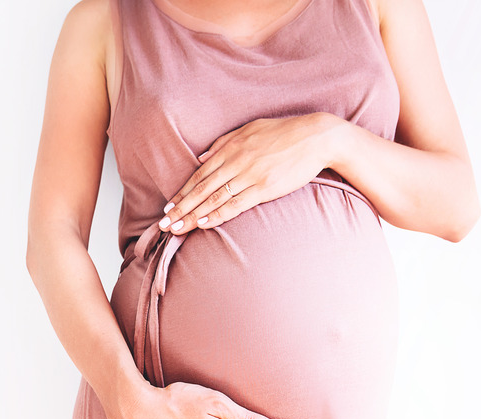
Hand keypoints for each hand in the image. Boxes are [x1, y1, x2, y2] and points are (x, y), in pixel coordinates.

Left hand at [158, 112, 340, 233]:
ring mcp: (249, 175)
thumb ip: (224, 143)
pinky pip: (236, 203)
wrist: (316, 137)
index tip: (169, 206)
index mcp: (231, 147)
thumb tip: (201, 158)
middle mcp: (236, 161)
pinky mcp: (265, 187)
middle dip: (181, 207)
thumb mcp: (250, 129)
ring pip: (214, 198)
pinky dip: (218, 214)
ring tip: (177, 228)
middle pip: (202, 188)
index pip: (200, 174)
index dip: (183, 191)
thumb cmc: (285, 132)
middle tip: (164, 224)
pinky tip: (204, 223)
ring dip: (193, 215)